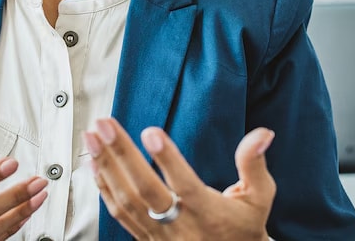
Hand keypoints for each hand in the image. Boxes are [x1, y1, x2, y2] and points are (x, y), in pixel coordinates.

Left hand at [84, 117, 274, 240]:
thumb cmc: (244, 227)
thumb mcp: (259, 197)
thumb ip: (254, 164)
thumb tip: (262, 134)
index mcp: (209, 213)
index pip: (186, 185)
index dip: (168, 158)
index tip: (151, 131)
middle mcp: (181, 226)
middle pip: (146, 190)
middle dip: (122, 154)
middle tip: (105, 125)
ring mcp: (159, 235)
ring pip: (127, 201)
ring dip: (106, 166)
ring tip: (92, 137)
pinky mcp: (146, 238)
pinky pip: (120, 214)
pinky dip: (104, 188)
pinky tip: (93, 164)